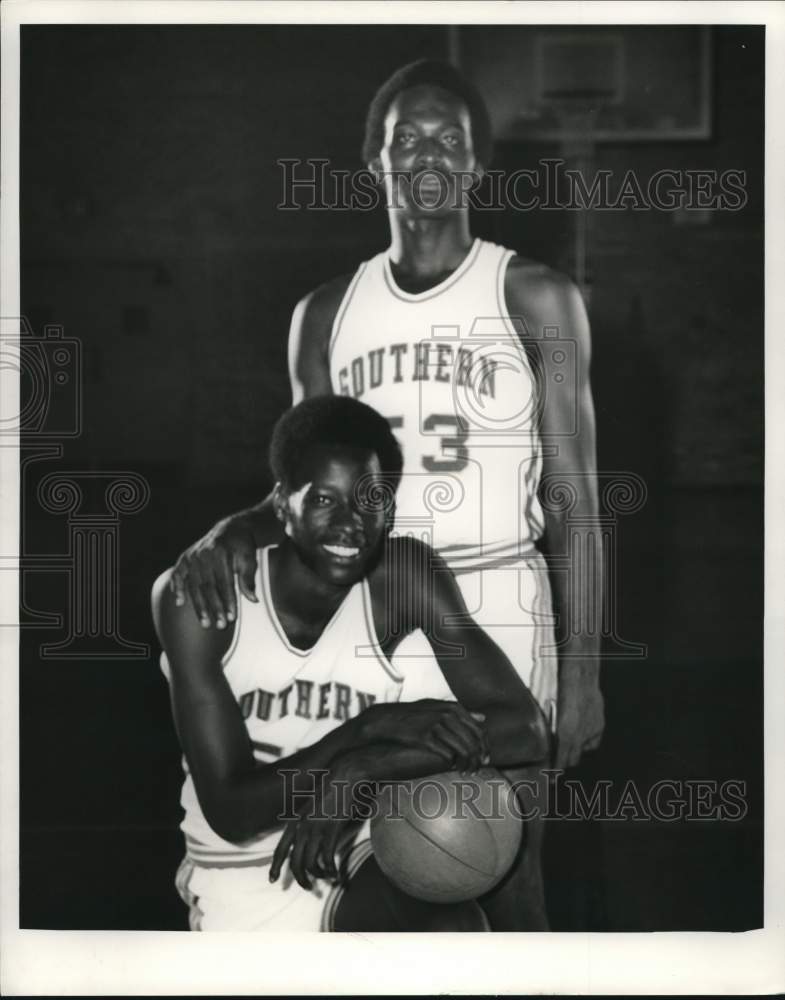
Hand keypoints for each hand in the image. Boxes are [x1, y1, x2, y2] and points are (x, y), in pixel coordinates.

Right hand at [169, 512, 258, 628]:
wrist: (230, 529)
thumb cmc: (242, 547)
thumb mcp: (250, 559)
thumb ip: (249, 579)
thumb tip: (253, 599)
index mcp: (222, 554)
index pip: (225, 583)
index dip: (228, 601)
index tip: (231, 618)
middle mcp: (204, 554)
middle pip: (208, 586)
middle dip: (214, 608)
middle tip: (219, 626)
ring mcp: (193, 556)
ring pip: (194, 585)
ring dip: (199, 606)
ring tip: (205, 622)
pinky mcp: (185, 557)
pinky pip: (178, 574)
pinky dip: (178, 588)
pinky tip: (179, 603)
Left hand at [269, 767, 353, 889]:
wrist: (346, 774)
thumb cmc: (332, 788)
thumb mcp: (312, 805)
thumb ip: (306, 820)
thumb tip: (304, 837)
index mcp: (296, 820)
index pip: (281, 848)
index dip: (275, 865)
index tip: (272, 880)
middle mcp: (303, 825)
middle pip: (295, 861)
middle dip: (300, 878)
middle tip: (308, 887)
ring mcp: (317, 828)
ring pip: (310, 863)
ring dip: (318, 875)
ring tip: (327, 879)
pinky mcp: (332, 829)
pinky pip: (327, 858)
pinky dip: (331, 870)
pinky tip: (337, 874)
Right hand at [362, 699, 489, 772]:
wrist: (390, 720)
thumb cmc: (416, 714)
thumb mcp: (439, 707)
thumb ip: (462, 712)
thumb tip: (484, 718)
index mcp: (454, 708)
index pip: (479, 730)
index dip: (485, 747)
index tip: (485, 759)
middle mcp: (447, 715)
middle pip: (474, 742)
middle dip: (479, 758)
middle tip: (478, 769)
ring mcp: (436, 726)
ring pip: (463, 750)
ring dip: (468, 764)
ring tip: (466, 771)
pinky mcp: (426, 738)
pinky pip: (448, 755)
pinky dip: (454, 764)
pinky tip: (454, 768)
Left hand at [555, 677, 604, 769]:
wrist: (581, 680)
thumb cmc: (563, 693)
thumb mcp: (551, 715)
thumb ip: (553, 731)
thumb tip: (549, 739)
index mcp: (565, 734)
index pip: (561, 761)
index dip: (555, 771)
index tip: (552, 777)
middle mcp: (579, 736)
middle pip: (573, 759)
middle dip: (565, 761)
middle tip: (559, 760)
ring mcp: (591, 731)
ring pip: (584, 750)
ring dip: (577, 750)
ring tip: (571, 743)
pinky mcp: (599, 726)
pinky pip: (593, 740)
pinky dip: (588, 740)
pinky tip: (583, 734)